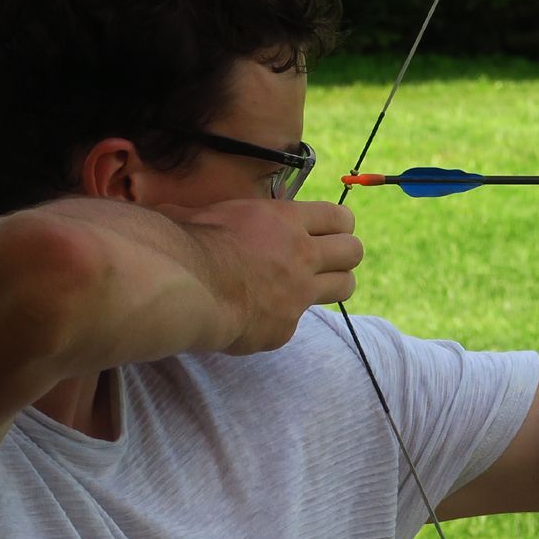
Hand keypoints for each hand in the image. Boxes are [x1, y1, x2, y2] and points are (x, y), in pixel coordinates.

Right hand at [158, 197, 361, 353]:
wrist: (184, 288)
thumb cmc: (188, 243)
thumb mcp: (209, 213)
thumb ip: (221, 216)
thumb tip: (185, 211)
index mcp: (286, 221)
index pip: (339, 216)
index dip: (339, 224)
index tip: (330, 230)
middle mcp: (301, 256)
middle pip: (354, 251)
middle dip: (345, 253)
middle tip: (327, 259)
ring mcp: (297, 294)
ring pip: (345, 286)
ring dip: (333, 284)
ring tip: (308, 286)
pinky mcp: (285, 328)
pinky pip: (294, 322)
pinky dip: (277, 319)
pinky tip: (251, 315)